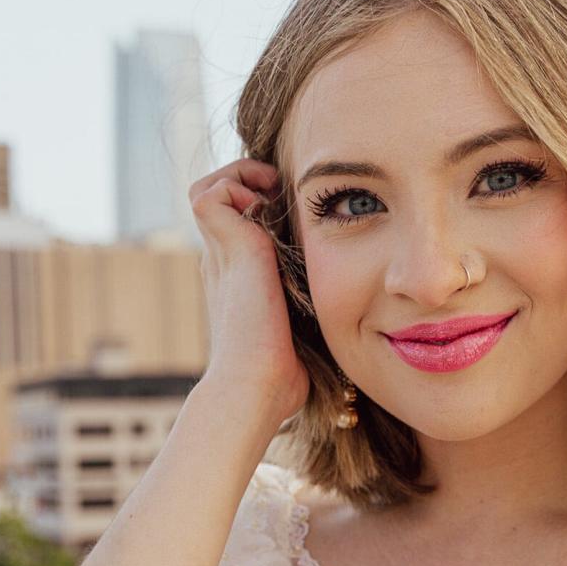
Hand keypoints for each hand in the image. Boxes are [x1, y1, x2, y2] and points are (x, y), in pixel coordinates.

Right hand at [189, 157, 309, 425]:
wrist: (255, 384)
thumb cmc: (282, 377)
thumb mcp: (300, 334)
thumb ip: (313, 317)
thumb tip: (355, 328)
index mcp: (237, 280)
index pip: (238, 225)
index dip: (262, 208)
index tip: (294, 217)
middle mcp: (223, 261)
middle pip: (220, 199)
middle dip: (254, 186)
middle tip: (284, 198)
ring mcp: (221, 253)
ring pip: (211, 188)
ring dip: (242, 180)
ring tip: (273, 195)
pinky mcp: (228, 247)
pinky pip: (211, 192)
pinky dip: (238, 185)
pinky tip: (267, 205)